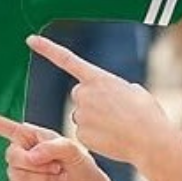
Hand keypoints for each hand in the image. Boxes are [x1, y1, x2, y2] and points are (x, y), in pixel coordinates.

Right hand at [0, 108, 105, 180]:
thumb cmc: (78, 163)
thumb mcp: (72, 149)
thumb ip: (52, 147)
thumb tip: (29, 157)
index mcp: (25, 135)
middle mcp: (18, 152)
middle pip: (11, 156)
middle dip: (38, 165)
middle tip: (58, 167)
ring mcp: (16, 173)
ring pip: (17, 176)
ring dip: (42, 179)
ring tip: (57, 176)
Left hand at [24, 33, 176, 167]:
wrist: (151, 140)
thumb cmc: (148, 114)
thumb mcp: (133, 90)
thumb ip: (113, 88)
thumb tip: (107, 96)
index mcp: (98, 77)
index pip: (67, 59)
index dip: (47, 48)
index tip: (30, 40)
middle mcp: (84, 93)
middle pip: (80, 95)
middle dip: (92, 102)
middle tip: (114, 113)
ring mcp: (80, 114)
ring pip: (82, 116)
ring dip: (96, 120)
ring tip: (117, 126)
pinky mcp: (80, 134)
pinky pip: (84, 133)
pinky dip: (96, 136)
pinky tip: (112, 138)